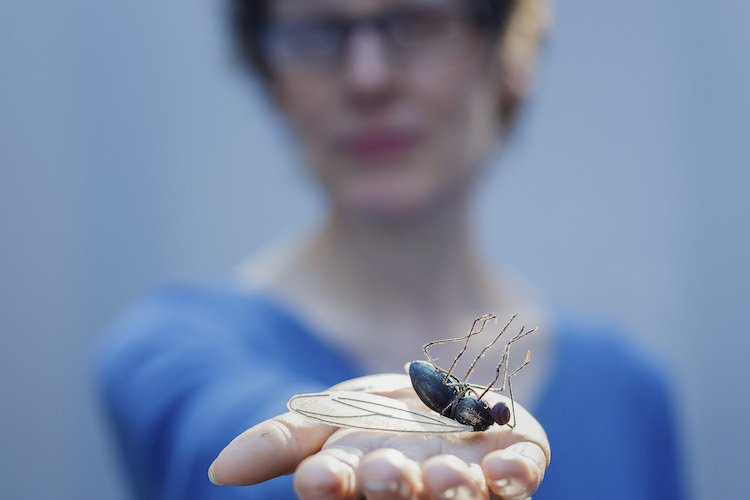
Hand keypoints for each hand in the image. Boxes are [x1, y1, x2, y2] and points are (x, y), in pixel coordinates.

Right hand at [209, 374, 549, 499]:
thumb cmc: (374, 419)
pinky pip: (520, 474)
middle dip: (394, 487)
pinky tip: (507, 466)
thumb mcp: (323, 418)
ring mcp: (466, 481)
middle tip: (391, 471)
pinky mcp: (512, 460)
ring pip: (462, 498)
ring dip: (454, 490)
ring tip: (447, 474)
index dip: (332, 487)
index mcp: (360, 484)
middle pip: (401, 498)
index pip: (339, 492)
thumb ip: (277, 442)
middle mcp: (413, 492)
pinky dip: (515, 472)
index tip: (322, 476)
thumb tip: (220, 471)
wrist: (440, 395)